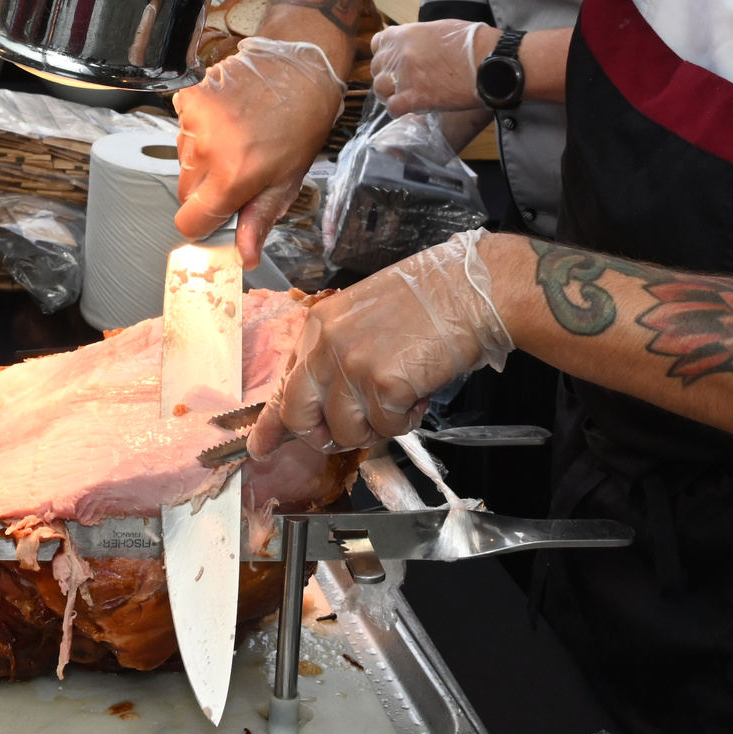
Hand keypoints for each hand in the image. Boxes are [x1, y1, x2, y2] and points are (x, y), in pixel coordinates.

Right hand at [172, 36, 345, 262]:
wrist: (300, 69)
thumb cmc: (300, 125)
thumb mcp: (287, 181)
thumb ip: (258, 220)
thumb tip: (243, 257)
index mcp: (232, 176)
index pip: (189, 222)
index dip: (204, 223)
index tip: (219, 213)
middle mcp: (206, 149)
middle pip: (185, 193)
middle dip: (206, 190)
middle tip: (239, 170)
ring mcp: (193, 120)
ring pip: (183, 161)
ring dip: (203, 159)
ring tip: (236, 140)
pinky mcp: (187, 97)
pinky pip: (182, 131)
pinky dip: (198, 132)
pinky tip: (226, 122)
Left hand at [250, 230, 513, 455]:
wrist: (471, 288)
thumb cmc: (430, 298)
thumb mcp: (365, 317)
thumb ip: (337, 353)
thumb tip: (324, 400)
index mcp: (319, 325)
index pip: (284, 383)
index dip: (271, 423)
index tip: (261, 446)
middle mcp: (327, 346)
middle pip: (298, 416)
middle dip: (322, 437)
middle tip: (348, 436)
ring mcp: (352, 366)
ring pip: (346, 432)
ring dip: (376, 428)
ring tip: (401, 399)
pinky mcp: (384, 386)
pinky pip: (386, 429)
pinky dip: (407, 421)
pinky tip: (420, 394)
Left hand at [369, 21, 489, 116]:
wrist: (489, 61)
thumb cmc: (473, 42)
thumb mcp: (440, 29)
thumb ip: (419, 38)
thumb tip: (414, 47)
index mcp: (405, 33)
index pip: (377, 43)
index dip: (384, 54)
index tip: (394, 62)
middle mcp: (399, 53)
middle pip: (377, 68)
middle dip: (388, 75)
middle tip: (402, 82)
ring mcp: (404, 76)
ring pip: (380, 88)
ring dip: (390, 93)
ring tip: (404, 96)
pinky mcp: (414, 98)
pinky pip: (392, 107)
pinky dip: (398, 110)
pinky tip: (411, 108)